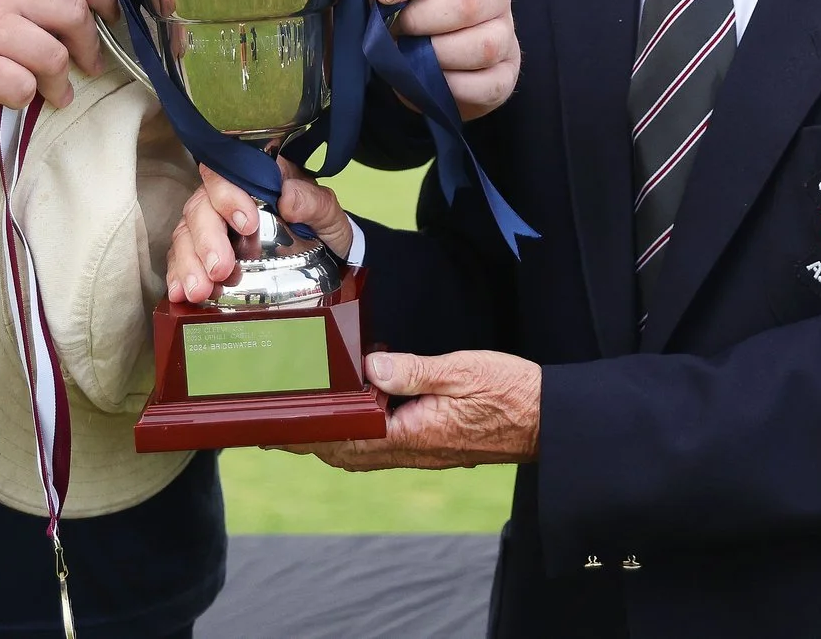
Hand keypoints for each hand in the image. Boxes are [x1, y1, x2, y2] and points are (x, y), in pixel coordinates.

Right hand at [168, 160, 353, 304]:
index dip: (228, 195)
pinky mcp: (206, 253)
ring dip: (189, 262)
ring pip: (186, 233)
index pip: (228, 174)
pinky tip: (179, 293)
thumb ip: (314, 203)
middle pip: (201, 207)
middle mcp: (228, 199)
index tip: (247, 224)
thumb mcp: (328, 215)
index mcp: (256, 179)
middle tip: (220, 269)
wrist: (329, 258)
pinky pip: (182, 257)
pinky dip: (178, 274)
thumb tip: (289, 198)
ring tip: (199, 290)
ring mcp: (214, 226)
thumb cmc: (323, 229)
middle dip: (207, 239)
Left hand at [278, 349, 540, 469]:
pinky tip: (355, 420)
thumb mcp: (461, 371)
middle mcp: (412, 450)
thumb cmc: (510, 395)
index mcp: (411, 434)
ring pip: (363, 453)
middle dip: (308, 441)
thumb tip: (368, 368)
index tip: (273, 427)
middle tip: (271, 428)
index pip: (344, 439)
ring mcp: (423, 451)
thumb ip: (413, 370)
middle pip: (346, 452)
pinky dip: (357, 438)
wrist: (548, 421)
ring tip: (302, 425)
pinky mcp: (434, 445)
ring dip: (330, 441)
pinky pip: (383, 447)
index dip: (305, 435)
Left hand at [370, 0, 517, 118]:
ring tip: (410, 56)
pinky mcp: (506, 74)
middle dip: (421, 20)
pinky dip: (451, 86)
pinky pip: (486, 85)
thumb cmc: (415, 11)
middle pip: (468, 3)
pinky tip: (429, 80)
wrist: (433, 57)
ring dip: (436, 55)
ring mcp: (505, 35)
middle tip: (395, 30)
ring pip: (483, 46)